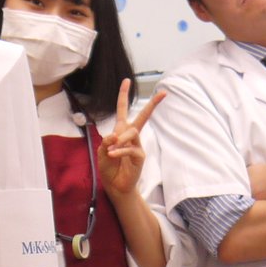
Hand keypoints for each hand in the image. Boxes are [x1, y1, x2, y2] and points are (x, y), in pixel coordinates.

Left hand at [98, 81, 165, 198]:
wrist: (115, 186)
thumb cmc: (109, 168)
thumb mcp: (102, 152)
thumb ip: (106, 141)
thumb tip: (115, 135)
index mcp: (120, 131)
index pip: (122, 110)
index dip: (123, 95)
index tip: (127, 80)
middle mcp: (131, 136)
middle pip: (142, 117)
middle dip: (152, 105)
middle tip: (164, 93)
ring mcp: (137, 146)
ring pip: (133, 133)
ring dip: (121, 139)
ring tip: (111, 150)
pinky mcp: (140, 157)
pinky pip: (131, 149)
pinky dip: (120, 151)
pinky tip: (112, 154)